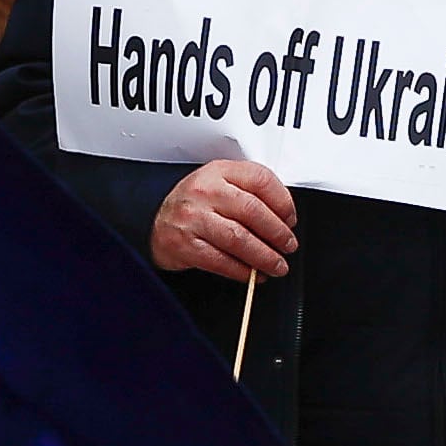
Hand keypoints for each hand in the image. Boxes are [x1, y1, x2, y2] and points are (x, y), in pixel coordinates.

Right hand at [151, 159, 296, 278]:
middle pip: (253, 211)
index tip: (291, 219)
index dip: (283, 201)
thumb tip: (283, 218)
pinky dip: (242, 271)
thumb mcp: (219, 184)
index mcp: (219, 171)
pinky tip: (252, 274)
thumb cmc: (194, 204)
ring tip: (277, 265)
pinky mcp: (185, 244)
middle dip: (278, 233)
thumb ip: (249, 192)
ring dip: (264, 256)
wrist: (154, 219)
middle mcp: (206, 192)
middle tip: (288, 246)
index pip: (260, 179)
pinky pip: (221, 261)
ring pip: (239, 238)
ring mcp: (194, 218)